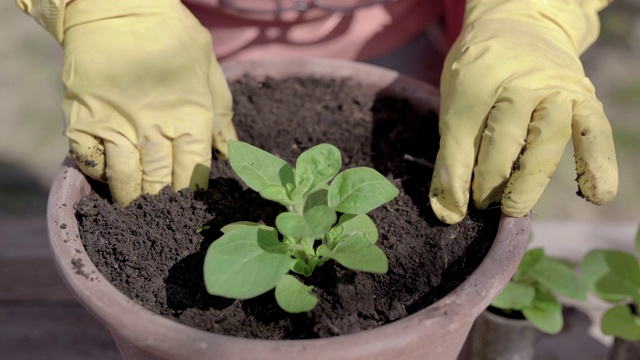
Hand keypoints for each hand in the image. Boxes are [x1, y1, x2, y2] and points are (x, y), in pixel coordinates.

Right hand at [61, 0, 236, 205]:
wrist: (117, 5)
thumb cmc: (171, 35)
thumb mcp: (208, 68)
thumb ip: (221, 113)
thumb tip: (230, 151)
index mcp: (191, 117)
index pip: (193, 172)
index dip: (190, 192)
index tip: (187, 202)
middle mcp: (154, 127)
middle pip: (159, 182)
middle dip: (162, 201)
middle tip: (161, 211)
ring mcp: (116, 125)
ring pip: (125, 179)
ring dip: (131, 197)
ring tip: (135, 205)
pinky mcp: (83, 118)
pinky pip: (89, 160)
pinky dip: (99, 172)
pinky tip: (108, 173)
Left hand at [429, 0, 617, 223]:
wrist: (520, 25)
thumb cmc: (479, 72)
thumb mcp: (455, 100)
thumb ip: (452, 153)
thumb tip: (447, 212)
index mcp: (475, 79)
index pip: (462, 138)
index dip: (455, 181)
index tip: (452, 212)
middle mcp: (518, 82)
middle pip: (503, 141)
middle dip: (490, 182)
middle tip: (483, 206)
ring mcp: (554, 88)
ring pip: (545, 140)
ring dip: (528, 181)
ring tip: (514, 209)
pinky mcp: (583, 96)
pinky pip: (593, 131)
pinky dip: (597, 163)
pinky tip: (597, 194)